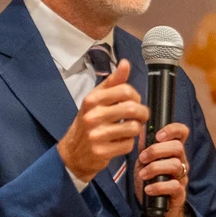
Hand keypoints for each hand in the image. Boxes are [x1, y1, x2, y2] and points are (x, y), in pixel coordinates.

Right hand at [58, 59, 147, 181]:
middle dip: (142, 113)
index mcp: (92, 100)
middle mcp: (93, 116)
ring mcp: (97, 134)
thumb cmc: (87, 123)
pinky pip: (128, 145)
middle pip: (132, 108)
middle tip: (141, 116)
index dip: (136, 96)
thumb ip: (113, 82)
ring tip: (130, 128)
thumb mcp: (95, 100)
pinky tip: (121, 141)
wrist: (72, 152)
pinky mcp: (102, 151)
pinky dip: (128, 143)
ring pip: (133, 127)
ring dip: (136, 129)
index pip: (124, 90)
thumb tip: (125, 64)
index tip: (135, 101)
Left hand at [137, 123, 191, 216]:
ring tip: (142, 175)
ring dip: (155, 168)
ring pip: (175, 165)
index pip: (182, 133)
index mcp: (173, 152)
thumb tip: (141, 128)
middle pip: (178, 147)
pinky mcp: (180, 193)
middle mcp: (181, 162)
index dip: (172, 129)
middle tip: (142, 158)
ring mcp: (181, 178)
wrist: (156, 210)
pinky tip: (148, 189)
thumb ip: (144, 147)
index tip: (158, 135)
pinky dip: (158, 187)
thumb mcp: (144, 163)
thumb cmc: (151, 183)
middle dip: (156, 151)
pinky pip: (174, 186)